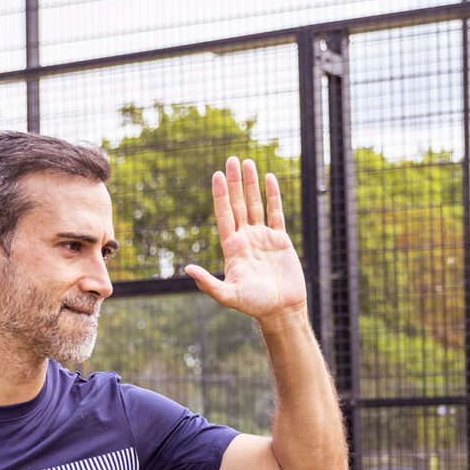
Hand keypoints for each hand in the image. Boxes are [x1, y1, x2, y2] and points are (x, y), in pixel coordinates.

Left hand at [191, 157, 306, 321]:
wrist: (281, 310)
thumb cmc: (254, 305)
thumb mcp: (228, 296)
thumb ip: (208, 283)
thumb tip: (187, 269)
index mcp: (232, 247)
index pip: (224, 214)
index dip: (220, 195)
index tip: (217, 175)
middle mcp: (246, 238)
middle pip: (238, 204)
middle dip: (234, 182)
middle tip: (231, 159)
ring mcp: (263, 237)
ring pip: (256, 204)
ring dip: (251, 184)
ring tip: (248, 162)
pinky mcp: (280, 240)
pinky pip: (276, 213)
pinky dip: (273, 196)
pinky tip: (269, 179)